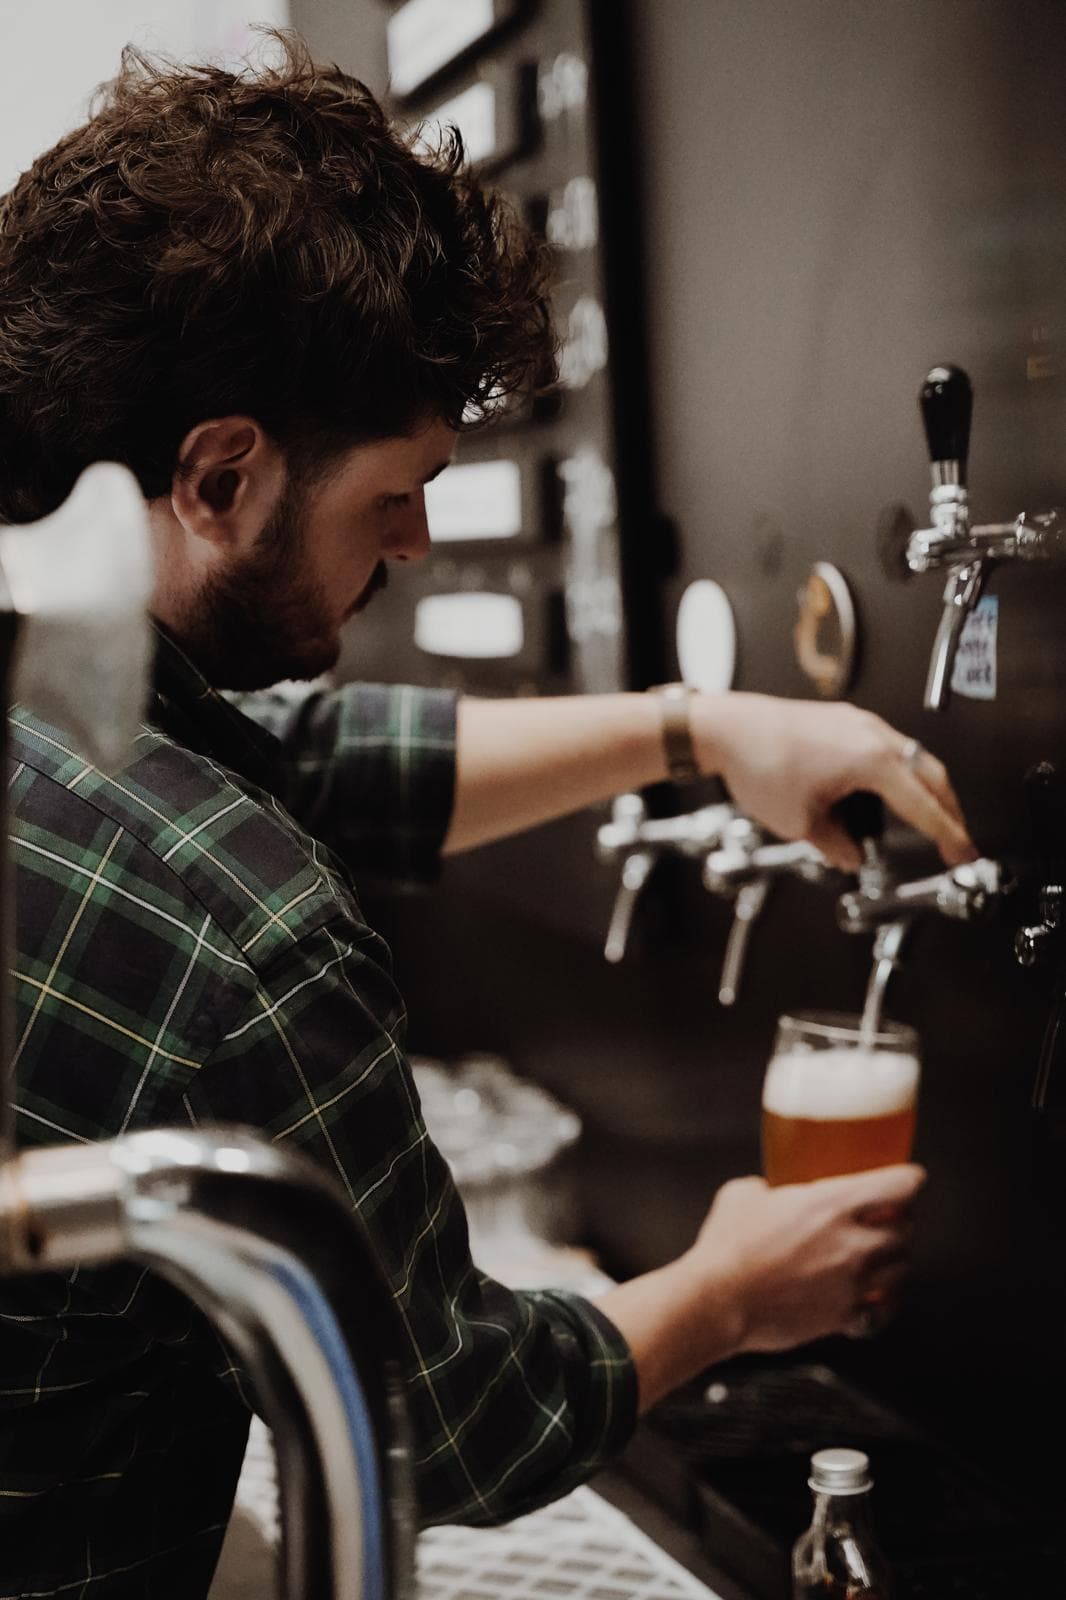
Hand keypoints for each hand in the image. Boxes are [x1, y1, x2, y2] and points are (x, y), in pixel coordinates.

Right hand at [684, 1163, 924, 1352]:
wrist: (717, 1300)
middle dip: (901, 1221)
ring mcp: (852, 1283)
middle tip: (888, 1219)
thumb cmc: (727, 1246)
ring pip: (902, 1269)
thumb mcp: (743, 1193)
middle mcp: (852, 1242)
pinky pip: (884, 1311)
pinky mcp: (844, 1317)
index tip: (910, 1179)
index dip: (910, 1179)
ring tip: (878, 1257)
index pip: (901, 1185)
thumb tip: (768, 1190)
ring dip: (893, 1260)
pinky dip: (882, 1303)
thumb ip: (768, 1188)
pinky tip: (872, 1297)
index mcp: (832, 1203)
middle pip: (908, 1228)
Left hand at [690, 692, 975, 870]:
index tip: (962, 851)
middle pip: (930, 775)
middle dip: (947, 809)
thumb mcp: (801, 823)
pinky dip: (896, 772)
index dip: (947, 833)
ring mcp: (859, 723)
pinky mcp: (843, 720)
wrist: (726, 728)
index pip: (924, 805)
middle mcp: (872, 735)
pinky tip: (883, 792)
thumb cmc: (758, 764)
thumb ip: (836, 846)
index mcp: (871, 761)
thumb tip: (850, 855)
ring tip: (921, 818)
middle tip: (952, 837)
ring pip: (910, 757)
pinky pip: (886, 746)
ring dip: (921, 788)